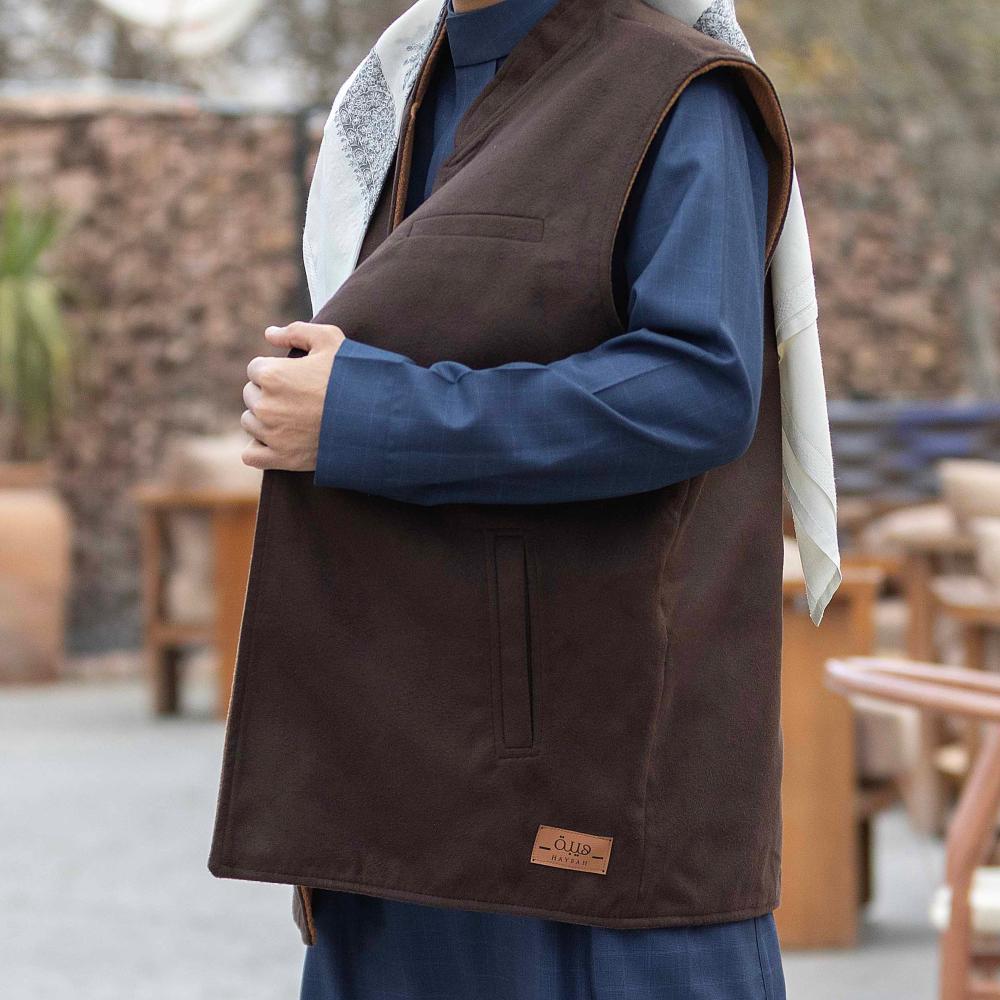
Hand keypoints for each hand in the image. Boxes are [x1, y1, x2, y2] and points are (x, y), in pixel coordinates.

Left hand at [241, 322, 345, 471]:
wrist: (375, 419)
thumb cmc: (353, 377)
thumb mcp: (330, 341)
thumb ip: (296, 331)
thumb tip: (269, 333)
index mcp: (272, 374)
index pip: (256, 369)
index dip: (276, 370)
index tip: (296, 377)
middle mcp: (265, 405)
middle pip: (251, 395)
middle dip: (269, 394)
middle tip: (298, 398)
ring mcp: (271, 434)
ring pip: (250, 423)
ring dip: (265, 420)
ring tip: (295, 418)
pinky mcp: (280, 458)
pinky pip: (252, 455)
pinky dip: (260, 449)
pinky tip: (278, 441)